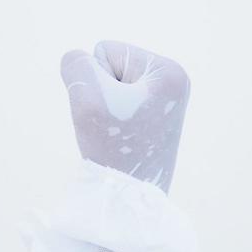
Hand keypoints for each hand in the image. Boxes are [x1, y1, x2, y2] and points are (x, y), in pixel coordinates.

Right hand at [60, 41, 189, 192]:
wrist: (127, 202)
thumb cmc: (113, 149)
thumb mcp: (88, 97)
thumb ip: (77, 65)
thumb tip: (77, 60)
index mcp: (168, 71)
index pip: (106, 50)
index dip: (96, 81)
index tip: (112, 112)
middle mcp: (173, 82)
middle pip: (110, 66)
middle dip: (101, 94)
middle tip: (113, 127)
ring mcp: (165, 102)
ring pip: (109, 87)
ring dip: (103, 108)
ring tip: (117, 135)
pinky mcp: (154, 119)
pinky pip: (116, 105)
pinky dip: (109, 121)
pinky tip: (121, 141)